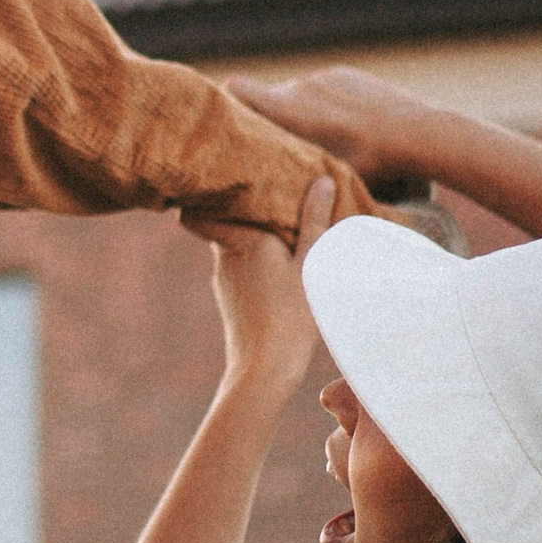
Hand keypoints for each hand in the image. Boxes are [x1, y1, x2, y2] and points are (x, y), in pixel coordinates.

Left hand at [198, 178, 335, 394]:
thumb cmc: (291, 316)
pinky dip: (254, 257)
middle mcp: (224, 254)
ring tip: (284, 223)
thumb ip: (314, 222)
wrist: (264, 369)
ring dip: (255, 234)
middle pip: (231, 220)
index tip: (242, 173)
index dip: (228, 188)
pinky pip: (239, 264)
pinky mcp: (228, 296)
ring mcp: (223, 277)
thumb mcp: (310, 264)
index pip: (220, 202)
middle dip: (251, 208)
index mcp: (243, 238)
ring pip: (235, 243)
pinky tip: (277, 262)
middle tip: (278, 192)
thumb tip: (320, 180)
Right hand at [222, 64, 440, 194]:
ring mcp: (324, 76)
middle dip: (275, 120)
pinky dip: (327, 105)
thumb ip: (292, 169)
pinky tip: (348, 126)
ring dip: (304, 114)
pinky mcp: (345, 74)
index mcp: (289, 108)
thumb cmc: (369, 162)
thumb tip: (266, 188)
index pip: (237, 88)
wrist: (417, 133)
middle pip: (271, 99)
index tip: (236, 123)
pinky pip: (324, 88)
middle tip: (286, 147)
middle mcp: (300, 86)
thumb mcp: (324, 173)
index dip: (231, 102)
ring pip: (299, 96)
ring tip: (325, 141)